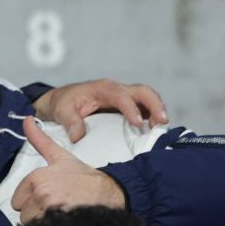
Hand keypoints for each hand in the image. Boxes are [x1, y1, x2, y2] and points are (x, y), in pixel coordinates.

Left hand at [11, 117, 126, 223]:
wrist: (109, 192)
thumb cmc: (83, 177)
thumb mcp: (60, 156)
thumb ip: (40, 140)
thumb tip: (26, 119)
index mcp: (37, 177)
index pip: (17, 201)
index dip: (31, 201)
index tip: (48, 196)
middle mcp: (41, 193)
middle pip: (23, 214)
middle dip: (37, 212)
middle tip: (56, 205)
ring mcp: (50, 209)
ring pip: (31, 225)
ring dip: (43, 222)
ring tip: (60, 212)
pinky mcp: (59, 223)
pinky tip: (63, 221)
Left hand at [32, 78, 167, 141]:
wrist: (62, 100)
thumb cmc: (63, 103)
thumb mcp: (62, 111)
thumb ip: (70, 122)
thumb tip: (78, 136)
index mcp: (103, 88)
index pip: (122, 96)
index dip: (131, 108)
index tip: (137, 123)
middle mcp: (117, 90)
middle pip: (143, 91)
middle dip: (155, 104)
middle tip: (162, 122)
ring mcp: (124, 97)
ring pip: (147, 98)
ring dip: (157, 111)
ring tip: (160, 128)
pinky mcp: (126, 106)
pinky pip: (144, 108)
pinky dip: (152, 117)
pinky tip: (153, 131)